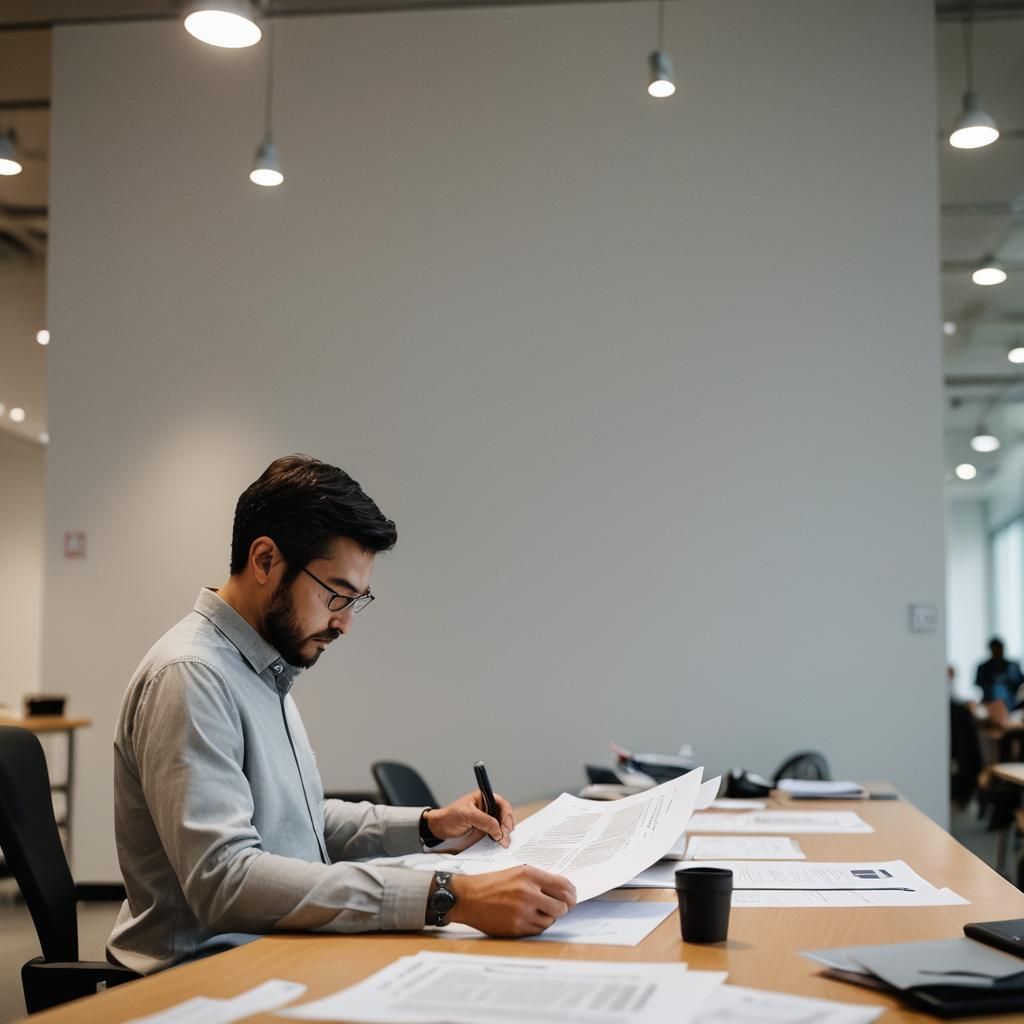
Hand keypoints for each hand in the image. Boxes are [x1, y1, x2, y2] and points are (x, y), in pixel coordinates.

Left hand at [425, 790, 514, 849]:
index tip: (505, 827)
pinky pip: (495, 834)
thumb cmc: (450, 816)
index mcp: (484, 798)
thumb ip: (485, 821)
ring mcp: (486, 819)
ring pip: (501, 826)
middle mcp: (487, 808)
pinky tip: (498, 844)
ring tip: (502, 843)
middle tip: (505, 838)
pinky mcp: (484, 830)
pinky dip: (498, 839)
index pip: (502, 804)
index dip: (506, 816)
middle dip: (507, 827)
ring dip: (504, 834)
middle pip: (504, 816)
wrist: (439, 828)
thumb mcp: (468, 815)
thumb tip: (499, 831)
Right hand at [449, 865, 576, 935]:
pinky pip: (538, 930)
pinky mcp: (516, 927)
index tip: (572, 897)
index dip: (572, 893)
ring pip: (551, 920)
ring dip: (548, 917)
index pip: (564, 886)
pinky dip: (537, 925)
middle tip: (557, 906)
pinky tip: (527, 918)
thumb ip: (539, 880)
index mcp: (529, 875)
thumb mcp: (516, 872)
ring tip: (536, 910)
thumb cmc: (491, 883)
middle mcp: (527, 892)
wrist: (468, 897)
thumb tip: (563, 891)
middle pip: (562, 906)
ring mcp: (522, 912)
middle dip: (562, 908)